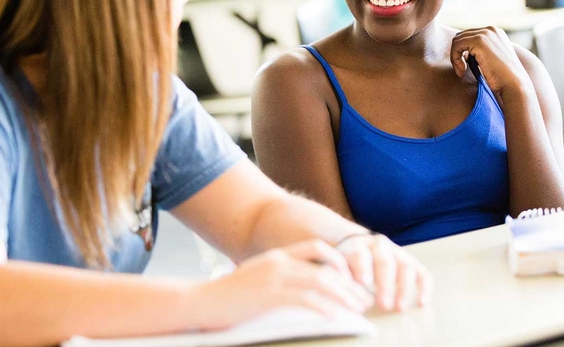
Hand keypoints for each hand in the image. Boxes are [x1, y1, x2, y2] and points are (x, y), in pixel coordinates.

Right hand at [187, 239, 372, 330]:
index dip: (339, 259)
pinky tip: (337, 317)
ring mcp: (274, 278)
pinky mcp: (269, 297)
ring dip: (344, 296)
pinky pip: (305, 300)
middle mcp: (278, 262)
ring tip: (357, 308)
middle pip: (326, 265)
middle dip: (349, 282)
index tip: (353, 277)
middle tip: (364, 298)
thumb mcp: (257, 278)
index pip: (316, 247)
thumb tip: (304, 287)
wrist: (199, 303)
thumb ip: (279, 277)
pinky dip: (325, 308)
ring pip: (320, 281)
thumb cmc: (228, 296)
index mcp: (277, 255)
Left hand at [336, 233, 431, 311]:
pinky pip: (421, 272)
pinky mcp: (410, 261)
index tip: (363, 284)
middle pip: (385, 262)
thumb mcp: (336, 264)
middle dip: (385, 284)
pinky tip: (422, 302)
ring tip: (399, 308)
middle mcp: (379, 245)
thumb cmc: (344, 262)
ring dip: (404, 288)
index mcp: (358, 245)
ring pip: (405, 266)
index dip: (363, 268)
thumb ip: (339, 276)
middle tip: (383, 305)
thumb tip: (343, 292)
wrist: (356, 245)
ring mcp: (397, 252)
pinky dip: (424, 287)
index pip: (361, 255)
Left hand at [451, 27, 532, 98]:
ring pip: (457, 40)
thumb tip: (464, 53)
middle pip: (462, 36)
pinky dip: (455, 59)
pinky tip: (462, 71)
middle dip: (458, 53)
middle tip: (462, 70)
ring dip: (455, 57)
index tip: (466, 67)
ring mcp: (486, 33)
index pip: (470, 36)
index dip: (463, 51)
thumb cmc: (503, 78)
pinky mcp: (479, 41)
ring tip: (462, 71)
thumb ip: (481, 52)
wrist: (514, 85)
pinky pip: (457, 45)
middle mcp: (491, 29)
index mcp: (496, 33)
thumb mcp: (493, 60)